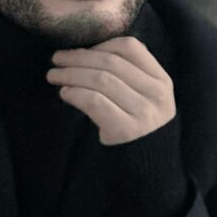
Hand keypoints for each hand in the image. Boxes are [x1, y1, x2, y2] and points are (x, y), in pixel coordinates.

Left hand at [46, 37, 175, 144]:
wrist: (150, 171)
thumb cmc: (140, 131)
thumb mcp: (146, 100)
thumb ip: (129, 77)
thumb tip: (86, 55)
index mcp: (162, 81)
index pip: (130, 48)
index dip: (101, 45)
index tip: (81, 51)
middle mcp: (155, 94)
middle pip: (110, 63)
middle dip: (78, 57)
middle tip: (56, 59)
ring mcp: (143, 112)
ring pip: (100, 80)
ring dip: (71, 74)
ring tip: (54, 75)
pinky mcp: (126, 130)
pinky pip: (95, 102)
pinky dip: (76, 93)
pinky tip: (65, 93)